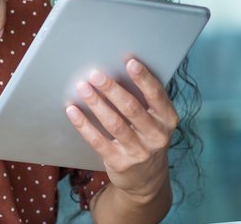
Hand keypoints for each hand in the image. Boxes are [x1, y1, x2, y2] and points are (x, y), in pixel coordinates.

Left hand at [65, 58, 177, 203]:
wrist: (147, 179)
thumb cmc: (147, 134)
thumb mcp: (156, 118)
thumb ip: (144, 97)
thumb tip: (119, 65)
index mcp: (167, 118)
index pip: (156, 95)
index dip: (143, 78)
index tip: (129, 62)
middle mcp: (156, 136)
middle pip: (131, 108)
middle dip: (112, 89)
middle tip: (95, 74)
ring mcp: (139, 151)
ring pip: (114, 124)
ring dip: (96, 103)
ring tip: (82, 88)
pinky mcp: (120, 162)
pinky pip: (98, 141)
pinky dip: (84, 125)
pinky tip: (73, 111)